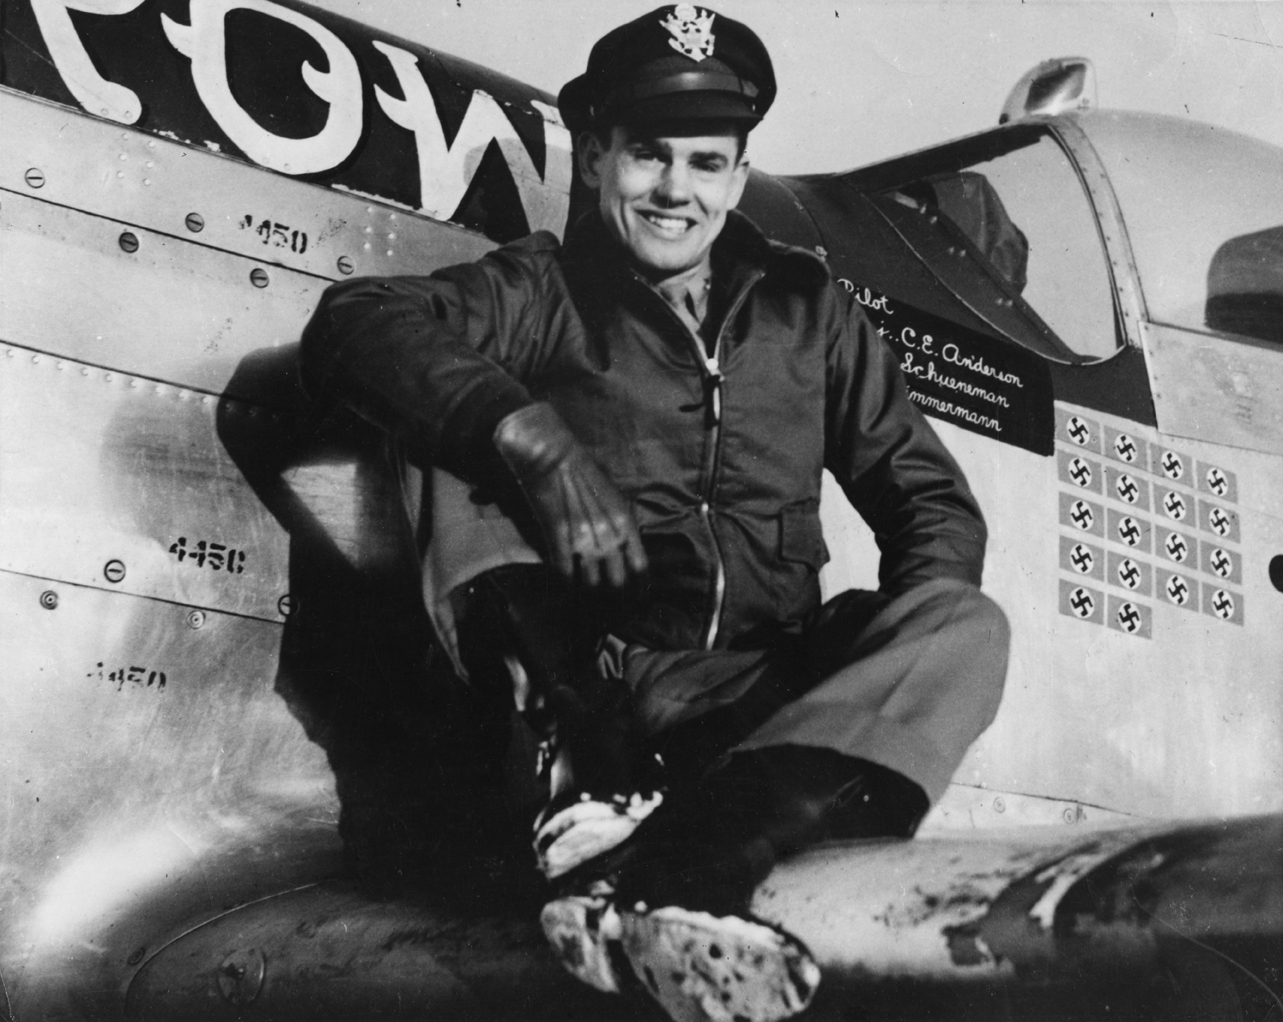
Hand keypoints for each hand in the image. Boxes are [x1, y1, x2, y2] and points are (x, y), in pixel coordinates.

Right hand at [493, 403, 647, 587]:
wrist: (553, 457)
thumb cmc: (585, 473)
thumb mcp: (616, 498)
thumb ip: (623, 528)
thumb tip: (625, 554)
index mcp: (626, 524)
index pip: (640, 569)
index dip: (637, 588)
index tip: (633, 597)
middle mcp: (609, 536)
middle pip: (616, 583)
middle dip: (613, 596)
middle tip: (607, 601)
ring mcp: (583, 540)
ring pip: (590, 585)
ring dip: (588, 594)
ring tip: (585, 598)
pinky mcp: (557, 540)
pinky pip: (564, 575)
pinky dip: (564, 585)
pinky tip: (563, 588)